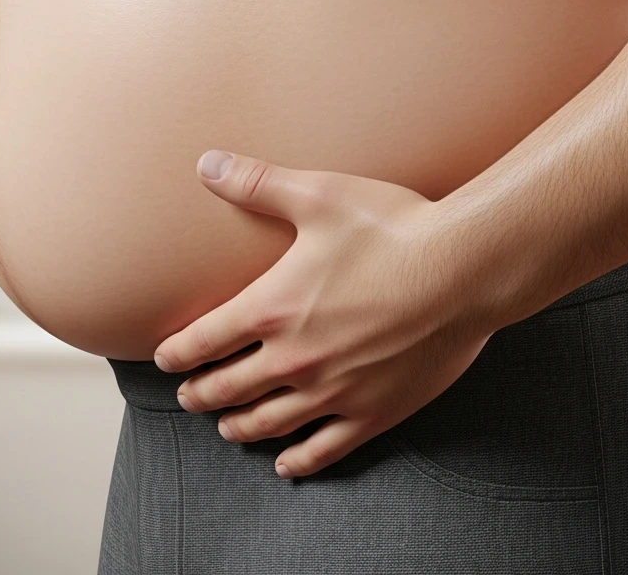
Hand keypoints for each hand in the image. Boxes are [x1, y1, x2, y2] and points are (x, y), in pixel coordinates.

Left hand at [153, 150, 494, 479]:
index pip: (205, 340)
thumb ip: (258, 183)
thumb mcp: (320, 196)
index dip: (177, 352)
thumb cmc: (393, 228)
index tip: (164, 358)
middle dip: (202, 393)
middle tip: (188, 396)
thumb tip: (207, 162)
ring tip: (227, 428)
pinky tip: (287, 464)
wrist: (463, 271)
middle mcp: (295, 359)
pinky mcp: (374, 412)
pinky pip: (325, 448)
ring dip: (239, 427)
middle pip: (229, 388)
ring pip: (269, 423)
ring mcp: (334, 392)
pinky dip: (299, 460)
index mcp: (274, 309)